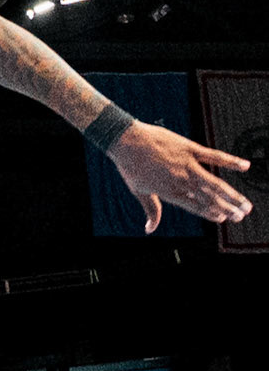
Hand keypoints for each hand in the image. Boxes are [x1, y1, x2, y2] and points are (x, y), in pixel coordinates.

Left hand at [110, 119, 252, 232]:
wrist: (124, 140)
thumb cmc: (130, 166)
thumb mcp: (139, 191)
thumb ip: (151, 211)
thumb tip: (149, 230)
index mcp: (170, 192)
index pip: (195, 207)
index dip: (210, 213)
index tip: (224, 219)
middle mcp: (180, 180)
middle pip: (208, 198)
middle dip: (227, 208)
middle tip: (241, 216)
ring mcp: (186, 164)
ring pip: (214, 183)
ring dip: (232, 195)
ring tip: (246, 205)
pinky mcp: (189, 148)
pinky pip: (213, 156)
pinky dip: (230, 161)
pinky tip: (245, 166)